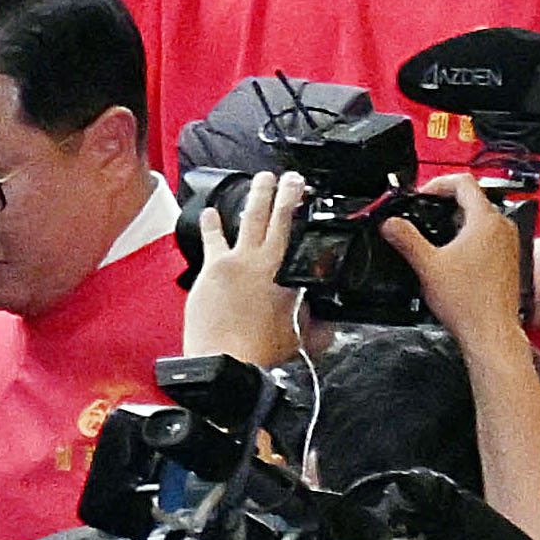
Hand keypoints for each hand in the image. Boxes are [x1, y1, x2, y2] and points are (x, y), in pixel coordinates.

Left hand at [181, 169, 302, 367]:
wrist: (224, 362)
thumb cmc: (259, 353)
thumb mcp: (298, 338)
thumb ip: (315, 326)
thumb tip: (329, 325)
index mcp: (283, 272)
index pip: (292, 227)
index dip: (297, 202)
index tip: (301, 188)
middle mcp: (258, 261)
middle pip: (271, 216)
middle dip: (280, 191)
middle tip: (286, 177)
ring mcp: (232, 263)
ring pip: (245, 220)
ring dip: (253, 197)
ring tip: (259, 181)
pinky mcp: (210, 271)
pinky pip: (212, 240)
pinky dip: (211, 225)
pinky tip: (209, 213)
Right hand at [382, 174, 526, 344]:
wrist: (491, 332)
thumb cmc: (469, 303)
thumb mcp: (427, 265)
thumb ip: (406, 239)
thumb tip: (390, 224)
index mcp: (485, 221)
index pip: (463, 182)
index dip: (438, 183)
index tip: (422, 195)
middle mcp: (502, 228)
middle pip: (473, 198)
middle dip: (446, 203)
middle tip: (425, 215)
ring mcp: (509, 244)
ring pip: (482, 218)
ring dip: (458, 221)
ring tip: (437, 237)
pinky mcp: (509, 261)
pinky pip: (489, 237)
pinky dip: (470, 238)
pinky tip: (454, 258)